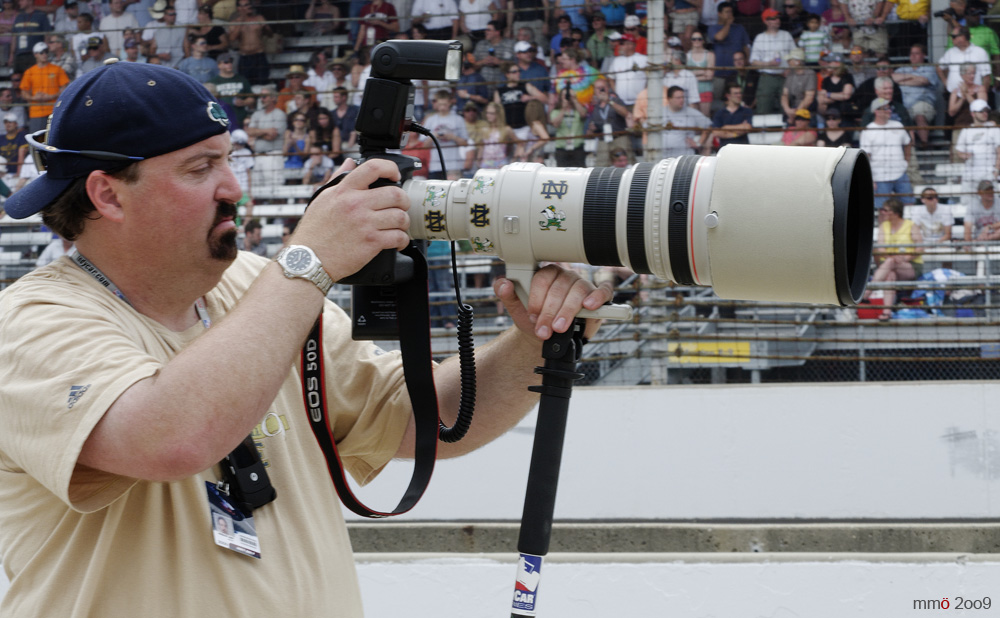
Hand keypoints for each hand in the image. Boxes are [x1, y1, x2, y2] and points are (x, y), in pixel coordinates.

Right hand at [292, 158, 410, 282]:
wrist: (308, 260)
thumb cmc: (314, 231)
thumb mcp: (322, 199)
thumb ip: (338, 179)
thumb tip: (350, 163)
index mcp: (344, 190)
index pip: (373, 168)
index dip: (391, 168)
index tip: (395, 175)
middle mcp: (355, 204)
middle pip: (395, 194)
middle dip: (404, 201)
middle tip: (401, 206)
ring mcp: (364, 223)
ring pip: (400, 216)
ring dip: (403, 222)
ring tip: (398, 226)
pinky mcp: (371, 242)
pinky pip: (398, 237)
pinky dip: (402, 240)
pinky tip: (397, 241)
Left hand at [494, 264, 613, 340]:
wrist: (546, 336)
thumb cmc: (533, 319)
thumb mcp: (517, 308)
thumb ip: (508, 295)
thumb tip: (503, 283)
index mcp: (546, 274)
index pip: (543, 278)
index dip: (537, 298)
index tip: (532, 315)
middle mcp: (565, 277)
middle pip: (560, 287)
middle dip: (550, 312)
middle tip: (543, 330)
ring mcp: (582, 285)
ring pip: (578, 290)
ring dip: (568, 311)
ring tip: (559, 328)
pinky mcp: (598, 297)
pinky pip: (603, 291)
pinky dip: (598, 297)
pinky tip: (590, 306)